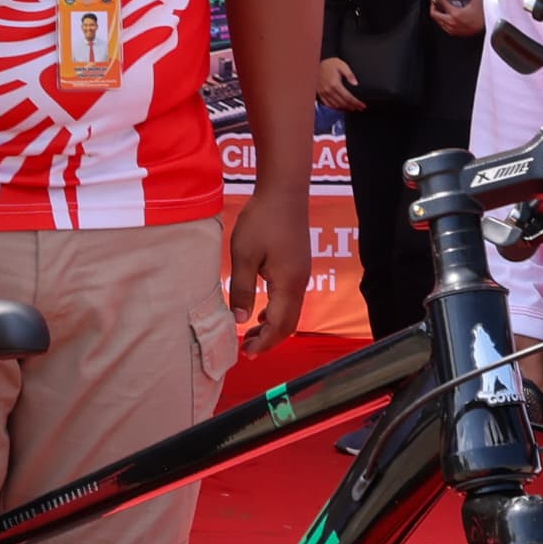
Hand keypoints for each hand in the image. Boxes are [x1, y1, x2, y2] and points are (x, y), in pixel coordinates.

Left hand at [229, 184, 310, 352]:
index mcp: (288, 284)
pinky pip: (291, 298)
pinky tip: (262, 310)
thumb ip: (242, 289)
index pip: (279, 326)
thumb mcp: (243, 255)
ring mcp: (302, 274)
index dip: (264, 342)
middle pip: (290, 324)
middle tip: (248, 348)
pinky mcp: (299, 265)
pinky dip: (277, 311)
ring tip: (252, 333)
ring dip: (273, 326)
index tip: (246, 352)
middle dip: (270, 339)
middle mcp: (300, 283)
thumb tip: (240, 319)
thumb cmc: (262, 220)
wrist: (284, 191)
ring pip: (292, 312)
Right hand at [316, 54, 364, 115]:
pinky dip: (336, 108)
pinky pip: (328, 104)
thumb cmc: (331, 63)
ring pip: (336, 105)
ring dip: (345, 108)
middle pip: (343, 103)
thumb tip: (356, 83)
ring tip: (352, 108)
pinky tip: (341, 107)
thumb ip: (350, 74)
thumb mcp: (342, 65)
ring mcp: (323, 93)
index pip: (348, 97)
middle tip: (360, 108)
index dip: (356, 103)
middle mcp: (328, 90)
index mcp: (335, 84)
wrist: (318, 63)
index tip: (363, 106)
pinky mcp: (320, 93)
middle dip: (353, 106)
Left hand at [427, 0, 483, 37]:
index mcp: (455, 13)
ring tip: (440, 8)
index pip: (442, 3)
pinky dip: (442, 20)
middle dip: (433, 6)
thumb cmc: (481, 16)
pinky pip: (443, 26)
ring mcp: (451, 28)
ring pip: (438, 20)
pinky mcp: (453, 32)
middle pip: (434, 14)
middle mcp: (451, 22)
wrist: (485, 27)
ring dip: (437, 13)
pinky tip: (446, 16)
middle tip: (435, 1)